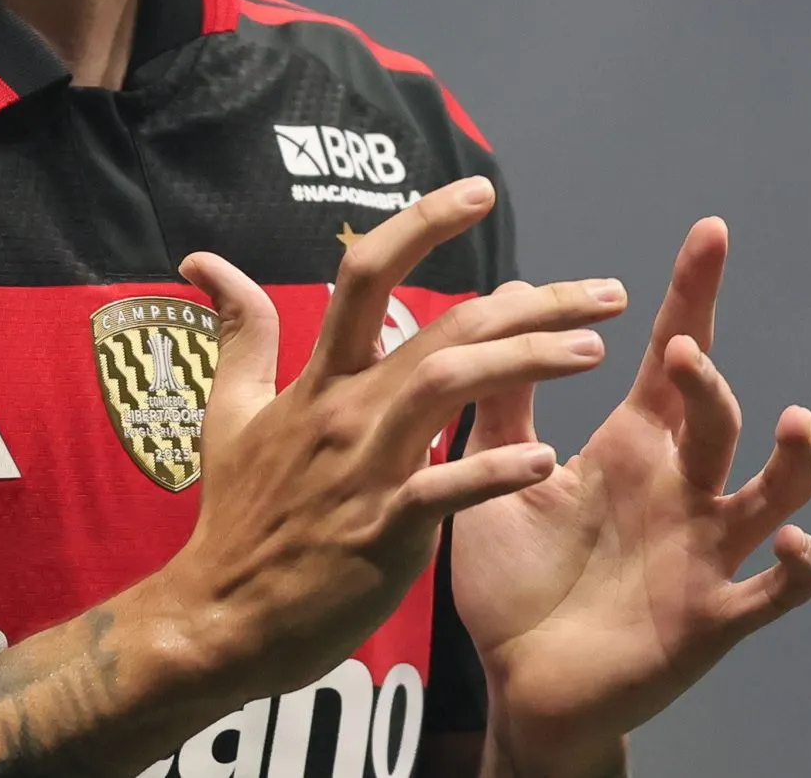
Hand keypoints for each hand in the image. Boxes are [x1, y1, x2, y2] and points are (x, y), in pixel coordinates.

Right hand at [155, 177, 631, 701]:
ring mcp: (366, 470)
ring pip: (450, 387)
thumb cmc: (236, 518)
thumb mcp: (227, 415)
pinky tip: (546, 458)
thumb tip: (203, 262)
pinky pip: (446, 491)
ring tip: (594, 351)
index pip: (366, 274)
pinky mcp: (383, 533)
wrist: (217, 621)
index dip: (423, 223)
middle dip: (535, 303)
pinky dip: (495, 471)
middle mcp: (348, 411)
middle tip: (607, 293)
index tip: (480, 190)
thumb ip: (239, 334)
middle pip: (445, 327)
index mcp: (319, 380)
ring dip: (529, 362)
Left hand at [451, 218, 810, 776]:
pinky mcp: (711, 616)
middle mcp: (680, 488)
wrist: (519, 689)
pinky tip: (795, 544)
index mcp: (634, 447)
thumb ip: (501, 398)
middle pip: (716, 414)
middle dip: (708, 378)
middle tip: (677, 352)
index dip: (694, 294)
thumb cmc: (516, 584)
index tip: (709, 232)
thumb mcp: (496, 475)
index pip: (675, 354)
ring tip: (794, 422)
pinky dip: (797, 569)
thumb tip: (505, 302)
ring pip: (772, 491)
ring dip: (793, 460)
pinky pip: (773, 593)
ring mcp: (703, 551)